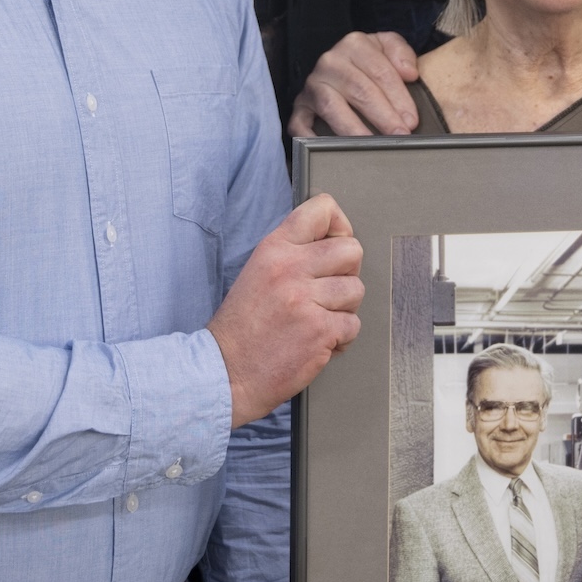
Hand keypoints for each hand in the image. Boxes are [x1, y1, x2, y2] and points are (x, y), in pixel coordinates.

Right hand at [209, 194, 364, 426]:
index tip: (334, 245)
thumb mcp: (258, 271)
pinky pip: (353, 325)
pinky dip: (341, 338)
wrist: (225, 372)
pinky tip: (318, 342)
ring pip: (356, 290)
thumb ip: (293, 252)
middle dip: (347, 273)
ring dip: (344, 309)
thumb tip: (335, 241)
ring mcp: (306, 300)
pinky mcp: (319, 331)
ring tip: (319, 319)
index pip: (322, 209)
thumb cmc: (242, 326)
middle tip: (328, 291)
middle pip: (352, 250)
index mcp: (274, 249)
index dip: (339, 226)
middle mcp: (290, 269)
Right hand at [284, 30, 421, 136]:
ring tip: (372, 145)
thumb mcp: (389, 47)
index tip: (411, 120)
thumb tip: (409, 73)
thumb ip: (402, 54)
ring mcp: (312, 85)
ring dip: (353, 128)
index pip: (380, 71)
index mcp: (354, 45)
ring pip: (331, 106)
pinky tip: (330, 150)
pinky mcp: (300, 106)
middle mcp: (330, 62)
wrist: (343, 66)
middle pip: (359, 90)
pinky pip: (300, 123)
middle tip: (400, 136)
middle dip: (383, 116)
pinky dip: (312, 138)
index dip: (399, 98)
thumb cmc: (370, 62)